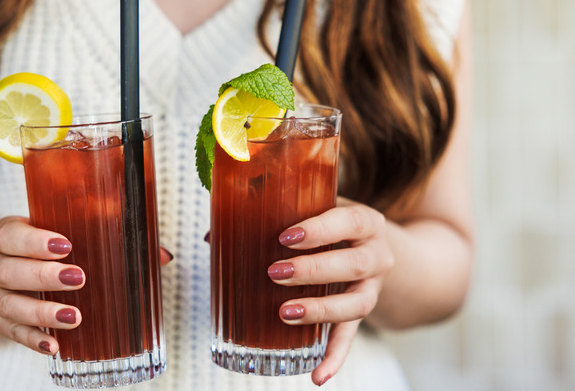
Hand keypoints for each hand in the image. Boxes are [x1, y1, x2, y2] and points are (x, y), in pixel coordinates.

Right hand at [0, 217, 173, 354]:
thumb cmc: (37, 251)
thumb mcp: (56, 235)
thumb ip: (104, 238)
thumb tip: (161, 254)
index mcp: (5, 234)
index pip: (10, 235)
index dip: (34, 241)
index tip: (66, 245)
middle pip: (9, 271)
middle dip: (43, 276)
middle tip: (78, 278)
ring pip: (8, 305)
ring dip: (41, 313)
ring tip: (73, 317)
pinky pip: (10, 334)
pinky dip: (32, 340)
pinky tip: (53, 345)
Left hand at [267, 198, 394, 385]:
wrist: (372, 247)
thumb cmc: (332, 226)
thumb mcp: (315, 212)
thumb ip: (273, 216)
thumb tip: (212, 236)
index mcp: (365, 223)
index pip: (350, 222)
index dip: (321, 230)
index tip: (286, 237)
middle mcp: (376, 255)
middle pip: (353, 265)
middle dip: (313, 270)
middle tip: (275, 273)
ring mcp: (372, 288)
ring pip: (357, 304)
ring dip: (321, 310)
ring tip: (285, 313)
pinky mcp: (362, 315)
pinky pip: (351, 338)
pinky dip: (334, 358)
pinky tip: (316, 376)